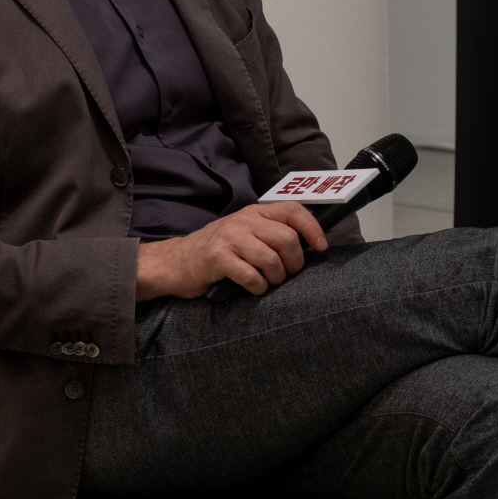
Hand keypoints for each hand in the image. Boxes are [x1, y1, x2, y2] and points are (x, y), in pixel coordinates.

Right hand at [136, 202, 327, 299]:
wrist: (177, 262)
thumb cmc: (217, 251)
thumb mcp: (244, 232)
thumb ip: (270, 233)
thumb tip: (308, 246)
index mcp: (254, 213)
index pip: (293, 210)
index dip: (312, 228)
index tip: (320, 247)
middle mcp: (243, 221)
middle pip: (286, 239)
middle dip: (294, 263)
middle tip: (287, 274)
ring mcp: (230, 238)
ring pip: (271, 260)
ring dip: (276, 278)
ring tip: (268, 282)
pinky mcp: (218, 258)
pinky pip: (251, 276)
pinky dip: (258, 287)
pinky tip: (253, 288)